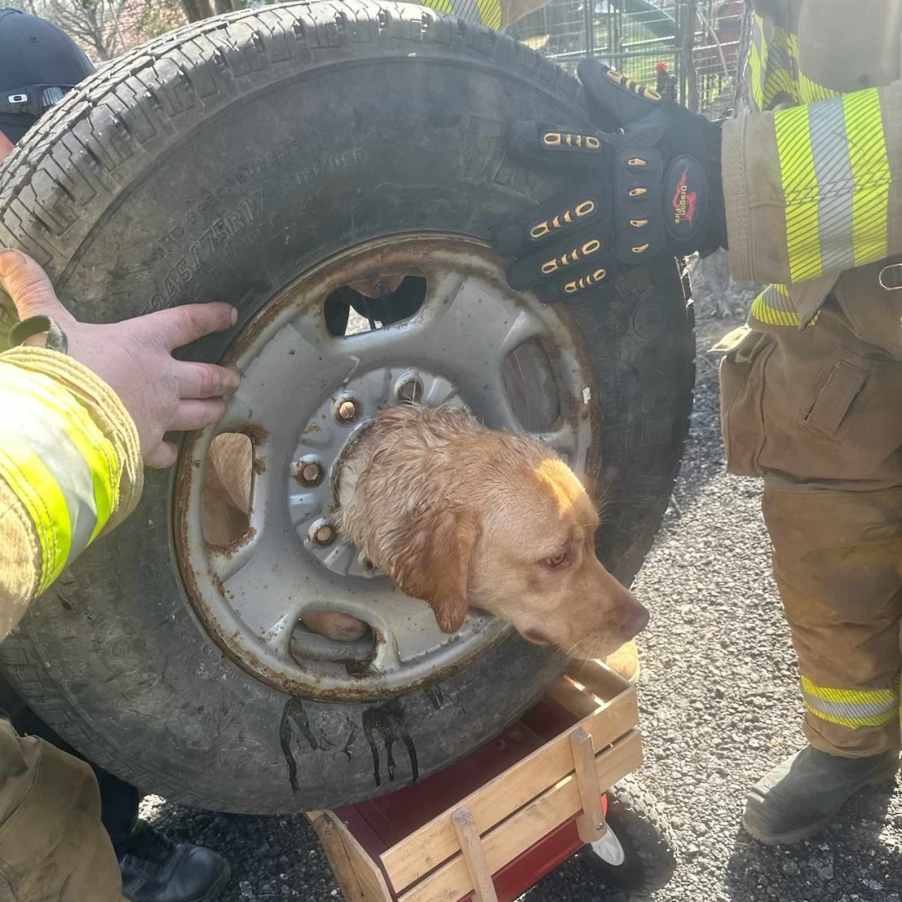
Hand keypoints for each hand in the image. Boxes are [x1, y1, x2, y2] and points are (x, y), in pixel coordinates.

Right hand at [0, 249, 239, 467]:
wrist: (57, 423)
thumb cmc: (56, 367)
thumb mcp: (44, 322)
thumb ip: (33, 290)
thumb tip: (9, 254)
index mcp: (142, 342)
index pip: (187, 322)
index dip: (211, 316)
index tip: (231, 314)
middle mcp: (162, 379)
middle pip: (206, 377)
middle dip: (224, 377)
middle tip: (234, 377)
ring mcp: (160, 415)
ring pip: (199, 414)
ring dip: (212, 411)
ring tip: (221, 409)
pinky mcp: (148, 447)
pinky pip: (167, 452)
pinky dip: (172, 453)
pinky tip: (173, 454)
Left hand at [493, 59, 725, 302]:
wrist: (728, 189)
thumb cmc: (688, 146)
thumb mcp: (654, 114)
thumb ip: (615, 96)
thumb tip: (585, 68)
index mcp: (618, 156)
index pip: (575, 144)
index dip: (543, 140)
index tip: (512, 137)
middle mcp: (614, 195)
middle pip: (563, 213)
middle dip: (528, 230)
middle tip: (499, 241)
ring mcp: (623, 229)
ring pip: (574, 252)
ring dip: (541, 267)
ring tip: (514, 278)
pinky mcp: (633, 253)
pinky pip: (597, 274)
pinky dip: (572, 285)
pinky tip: (548, 294)